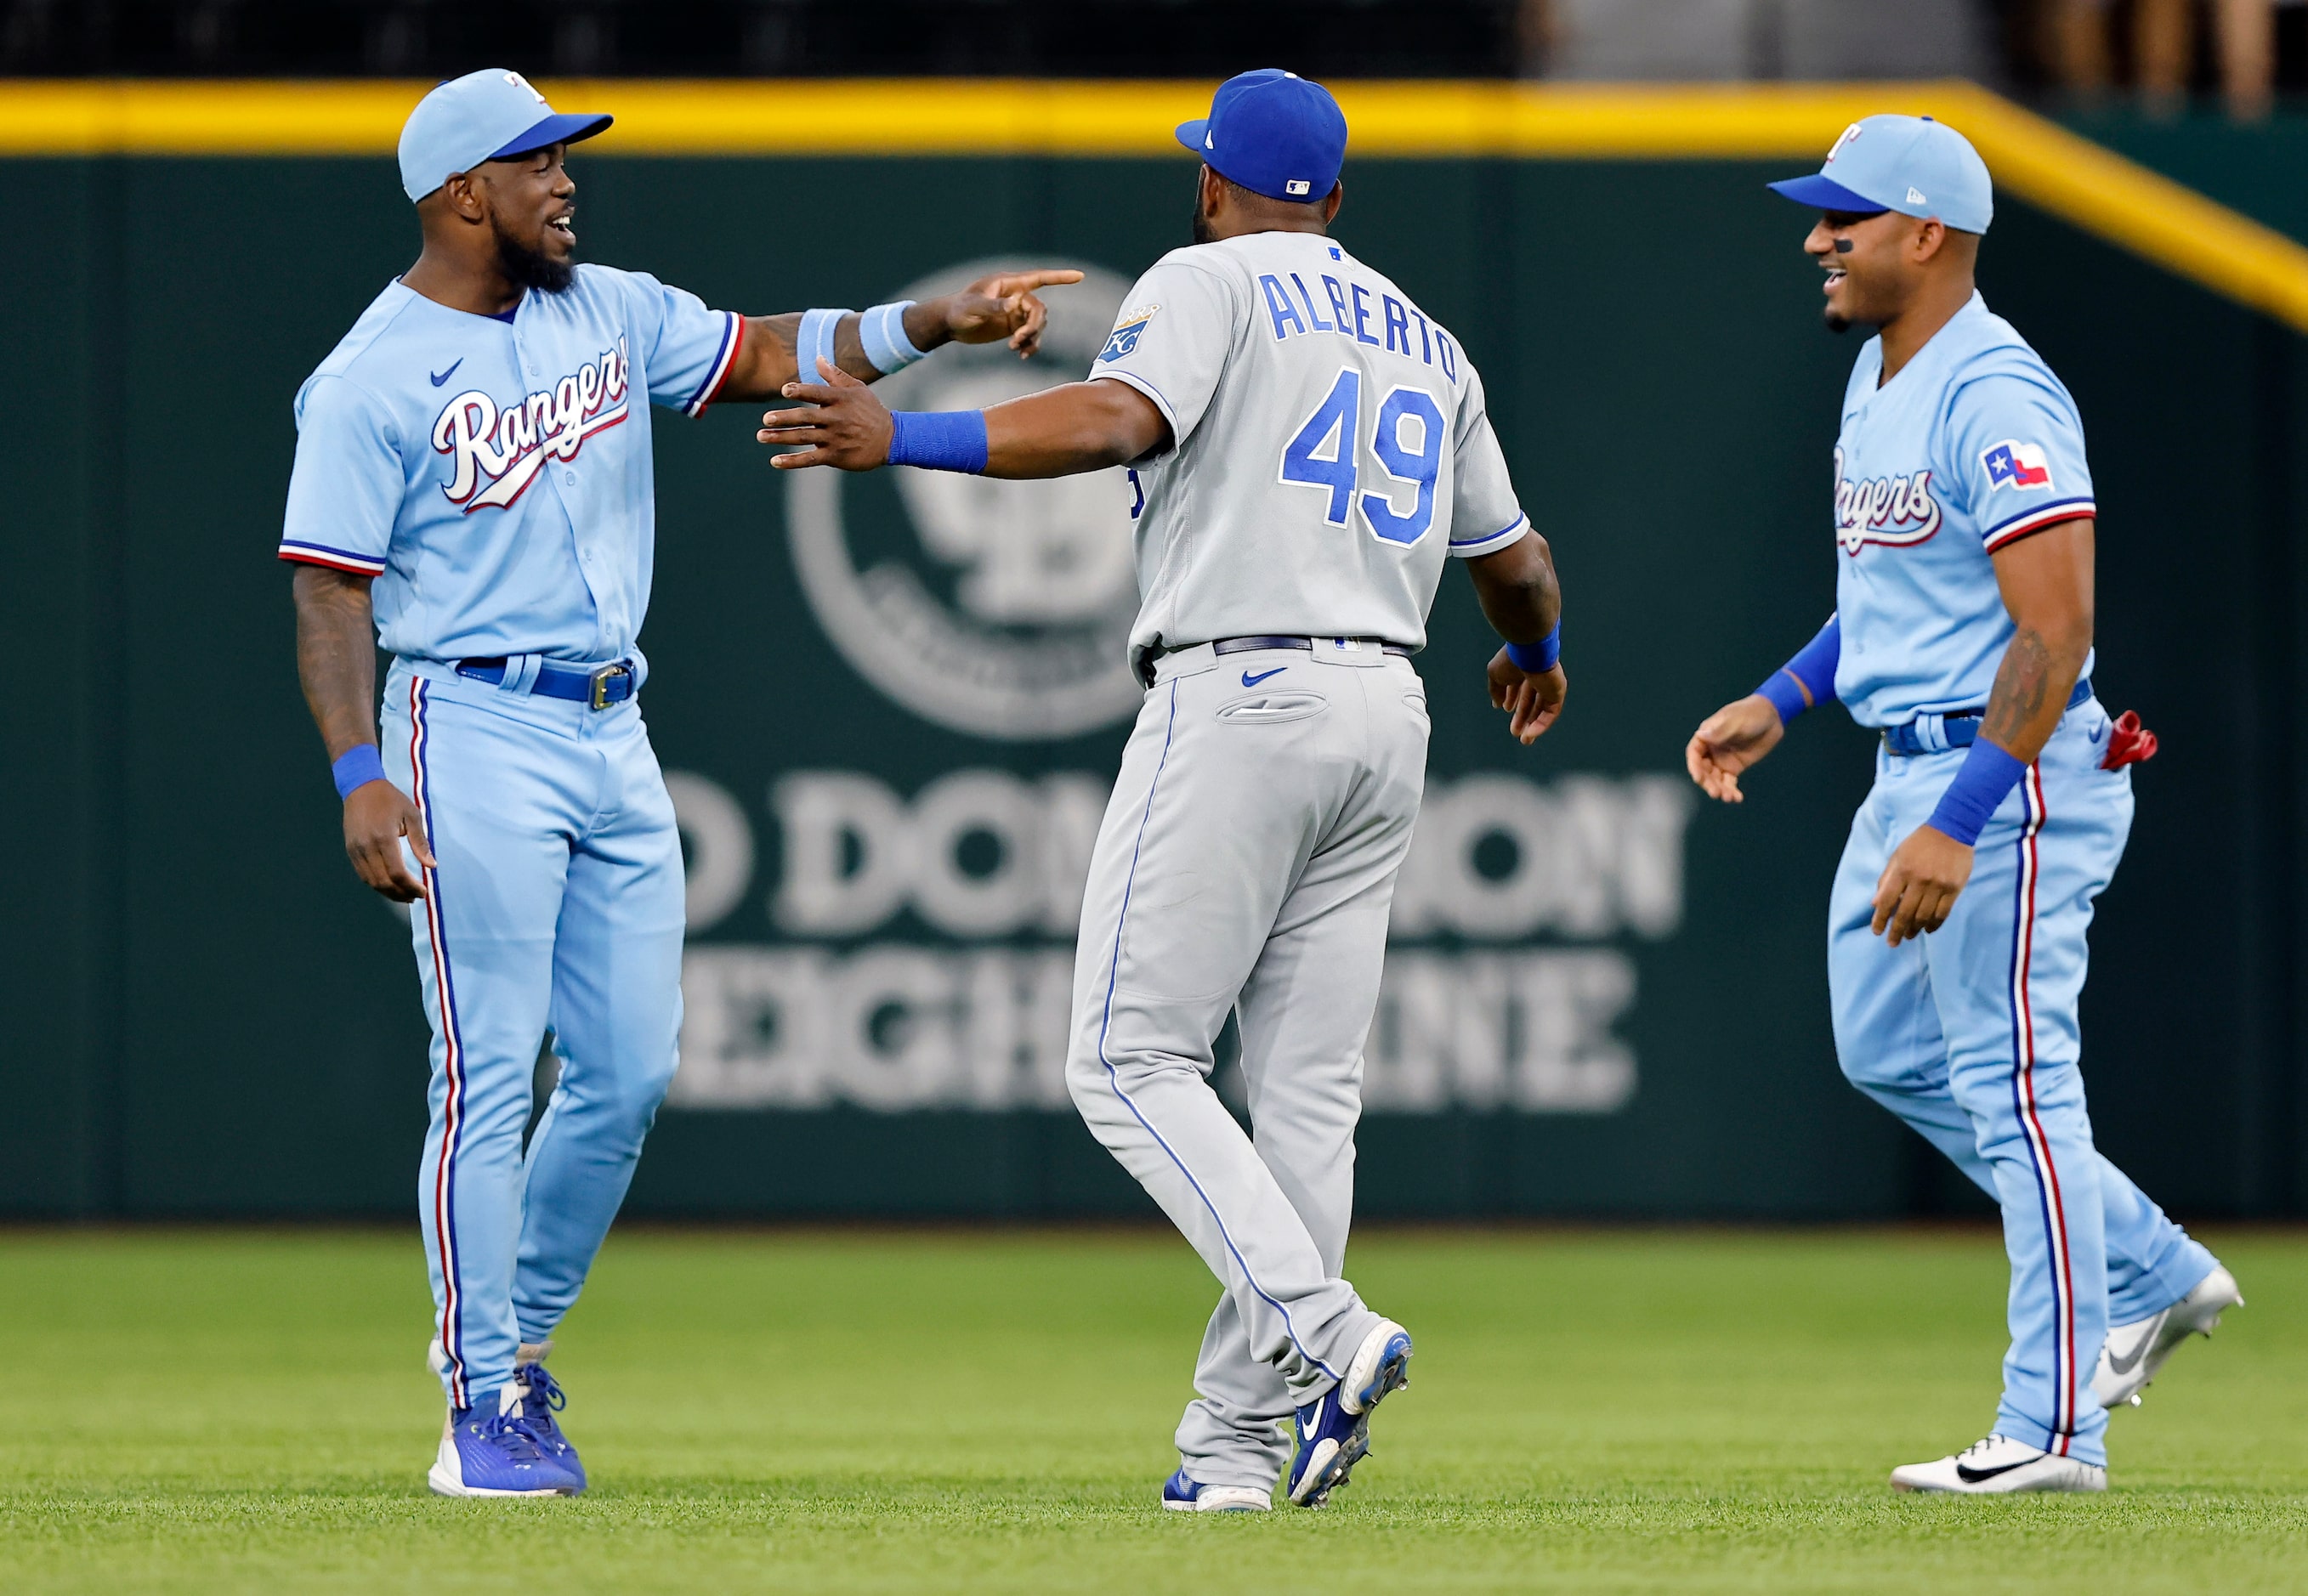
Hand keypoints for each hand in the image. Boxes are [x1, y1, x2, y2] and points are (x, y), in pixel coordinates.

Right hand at [344, 779, 432, 902]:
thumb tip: (431, 865)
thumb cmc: (390, 799)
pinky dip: (376, 884)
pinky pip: (362, 874)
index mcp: (384, 838)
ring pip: (371, 881)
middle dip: (401, 893)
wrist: (360, 787)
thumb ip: (421, 842)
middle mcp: (367, 847)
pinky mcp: (350, 850)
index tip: (423, 891)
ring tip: (405, 895)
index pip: (397, 873)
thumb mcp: (412, 815)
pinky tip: (389, 885)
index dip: (411, 886)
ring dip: (388, 893)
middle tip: (416, 896)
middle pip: (383, 882)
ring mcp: (355, 850)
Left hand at [758, 360, 894, 470]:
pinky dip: (792, 461)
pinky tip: (775, 461)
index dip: (800, 391)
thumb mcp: (857, 388)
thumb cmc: (871, 410)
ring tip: (761, 436)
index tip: (784, 391)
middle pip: (805, 417)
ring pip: (803, 438)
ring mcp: (835, 439)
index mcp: (840, 399)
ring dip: (781, 437)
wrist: (891, 439)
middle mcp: (836, 419)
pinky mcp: (835, 456)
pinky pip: (810, 459)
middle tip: (766, 419)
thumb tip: (818, 358)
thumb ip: (835, 375)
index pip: (816, 393)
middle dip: (784, 418)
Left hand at [934, 268, 1084, 357]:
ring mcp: (1016, 312)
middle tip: (1018, 340)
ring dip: (1031, 338)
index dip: (1060, 277)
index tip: (1080, 276)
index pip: (1039, 278)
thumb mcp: (973, 308)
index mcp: (1008, 284)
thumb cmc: (958, 310)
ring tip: (1014, 349)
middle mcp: (1016, 296)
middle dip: (1033, 326)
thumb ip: (994, 306)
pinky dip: (1030, 346)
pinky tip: (1021, 356)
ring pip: (1038, 325)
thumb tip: (1015, 303)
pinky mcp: (1013, 327)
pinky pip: (1030, 336)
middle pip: (1039, 310)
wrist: (950, 324)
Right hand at [1487, 651, 1565, 743]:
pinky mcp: (1557, 693)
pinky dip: (1541, 725)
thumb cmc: (1511, 659)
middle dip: (1522, 717)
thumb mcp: (1495, 675)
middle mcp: (1537, 676)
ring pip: (1541, 709)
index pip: (1518, 687)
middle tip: (1515, 732)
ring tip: (1524, 740)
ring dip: (1532, 725)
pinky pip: (1550, 713)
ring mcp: (1549, 685)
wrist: (1530, 651)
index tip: (1505, 709)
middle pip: (1531, 701)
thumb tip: (1497, 705)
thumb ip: (1496, 690)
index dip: (1512, 699)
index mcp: (1523, 668)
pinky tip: (1530, 734)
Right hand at [1686, 694, 1785, 802]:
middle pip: (1703, 770)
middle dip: (1708, 783)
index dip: (1694, 766)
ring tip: (1728, 798)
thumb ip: (1721, 731)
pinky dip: (1731, 791)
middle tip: (1716, 793)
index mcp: (1707, 736)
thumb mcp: (1736, 720)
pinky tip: (1737, 798)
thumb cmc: (1751, 713)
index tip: (1698, 778)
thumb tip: (1701, 736)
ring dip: (1719, 789)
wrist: (1772, 717)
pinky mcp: (1735, 767)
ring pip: (1715, 779)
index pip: (1694, 753)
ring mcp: (1722, 760)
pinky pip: (1729, 782)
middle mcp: (1711, 750)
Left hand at [1871, 824, 1973, 945]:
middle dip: (1896, 930)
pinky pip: (1943, 913)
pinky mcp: (1954, 888)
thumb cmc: (1920, 842)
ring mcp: (1939, 885)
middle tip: (1892, 942)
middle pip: (1905, 913)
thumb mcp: (1897, 856)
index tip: (1876, 931)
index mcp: (1902, 870)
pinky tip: (1928, 929)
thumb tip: (1875, 904)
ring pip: (1924, 916)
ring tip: (1909, 936)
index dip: (1880, 919)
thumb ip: (1886, 879)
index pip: (1886, 901)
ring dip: (1915, 929)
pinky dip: (1934, 924)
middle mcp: (1919, 880)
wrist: (1952, 829)